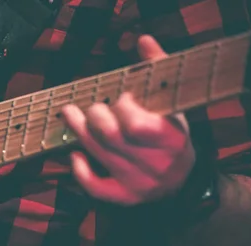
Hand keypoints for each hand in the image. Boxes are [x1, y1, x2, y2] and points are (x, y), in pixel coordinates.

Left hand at [61, 35, 194, 205]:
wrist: (182, 185)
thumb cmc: (172, 138)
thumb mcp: (173, 107)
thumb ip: (157, 74)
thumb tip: (143, 41)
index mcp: (172, 140)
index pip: (136, 125)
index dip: (122, 107)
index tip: (121, 97)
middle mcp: (155, 166)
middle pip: (111, 138)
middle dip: (94, 116)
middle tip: (89, 106)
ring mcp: (137, 185)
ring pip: (99, 155)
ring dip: (78, 131)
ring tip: (68, 113)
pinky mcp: (122, 199)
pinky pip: (94, 186)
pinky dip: (79, 169)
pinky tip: (74, 154)